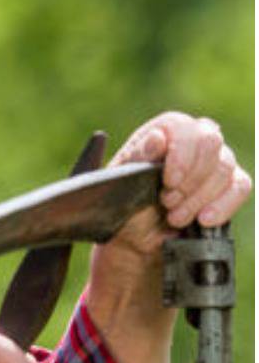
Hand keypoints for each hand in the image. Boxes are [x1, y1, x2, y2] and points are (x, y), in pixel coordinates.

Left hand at [103, 112, 250, 259]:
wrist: (137, 234)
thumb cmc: (126, 201)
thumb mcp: (123, 181)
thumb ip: (138, 158)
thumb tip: (157, 137)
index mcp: (166, 129)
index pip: (185, 128)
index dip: (181, 156)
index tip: (169, 182)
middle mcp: (196, 138)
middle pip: (210, 144)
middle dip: (190, 179)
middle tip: (167, 203)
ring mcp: (217, 159)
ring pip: (224, 168)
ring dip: (198, 198)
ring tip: (175, 217)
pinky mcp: (232, 182)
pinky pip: (240, 187)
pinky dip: (222, 206)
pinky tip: (204, 220)